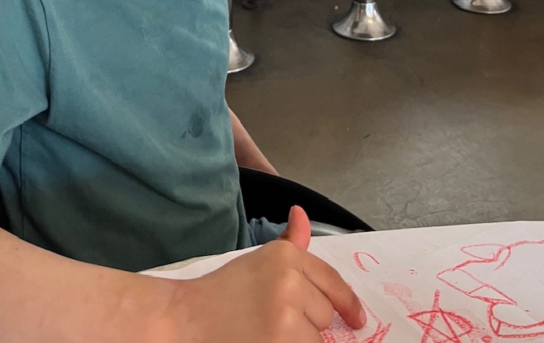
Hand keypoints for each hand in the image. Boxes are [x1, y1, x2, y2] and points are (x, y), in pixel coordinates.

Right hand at [170, 207, 364, 342]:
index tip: (357, 319)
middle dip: (309, 322)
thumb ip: (289, 243)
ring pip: (317, 338)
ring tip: (268, 332)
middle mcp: (290, 280)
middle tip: (275, 320)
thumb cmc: (222, 292)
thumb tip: (301, 213)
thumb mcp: (258, 260)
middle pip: (326, 313)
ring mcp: (286, 315)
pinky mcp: (281, 342)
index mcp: (286, 256)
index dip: (348, 302)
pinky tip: (268, 339)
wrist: (186, 320)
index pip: (332, 280)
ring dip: (300, 340)